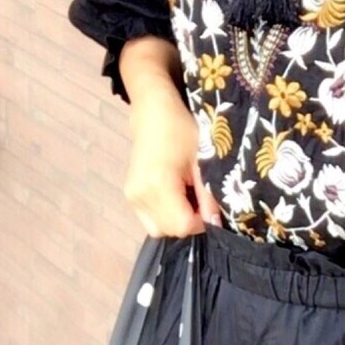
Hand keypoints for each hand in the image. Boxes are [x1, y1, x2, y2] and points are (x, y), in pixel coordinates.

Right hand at [125, 85, 222, 237]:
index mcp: (158, 184)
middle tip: (200, 199)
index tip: (209, 205)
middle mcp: (140, 195)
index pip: (183, 226)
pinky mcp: (130, 197)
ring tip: (187, 196)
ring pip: (160, 229)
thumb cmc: (182, 130)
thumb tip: (215, 223)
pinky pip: (152, 220)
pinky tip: (175, 195)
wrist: (153, 113)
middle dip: (190, 222)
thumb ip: (208, 196)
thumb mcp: (202, 161)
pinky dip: (166, 215)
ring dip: (177, 220)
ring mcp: (132, 198)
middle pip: (170, 231)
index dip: (201, 222)